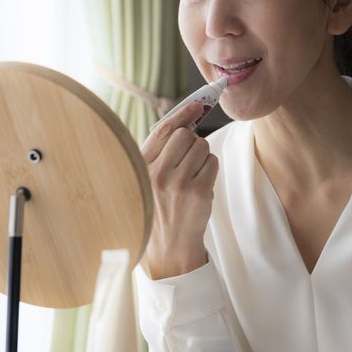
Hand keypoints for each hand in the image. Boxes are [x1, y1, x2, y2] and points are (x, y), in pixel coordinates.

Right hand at [139, 102, 218, 278]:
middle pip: (186, 135)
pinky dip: (209, 171)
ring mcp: (178, 184)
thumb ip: (159, 151)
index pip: (163, 130)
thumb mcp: (146, 179)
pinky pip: (212, 163)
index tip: (197, 104)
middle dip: (192, 142)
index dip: (182, 113)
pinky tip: (199, 186)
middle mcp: (156, 174)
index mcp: (140, 167)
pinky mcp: (198, 193)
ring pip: (202, 147)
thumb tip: (187, 117)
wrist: (168, 247)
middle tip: (188, 160)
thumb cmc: (158, 208)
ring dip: (202, 157)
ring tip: (191, 177)